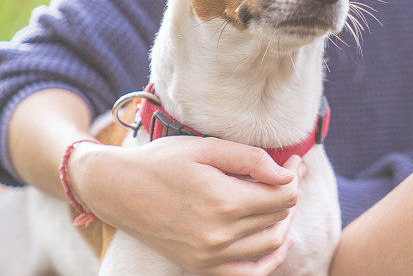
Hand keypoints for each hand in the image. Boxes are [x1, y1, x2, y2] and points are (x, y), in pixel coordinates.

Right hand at [68, 136, 304, 273]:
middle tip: (290, 173)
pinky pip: (247, 273)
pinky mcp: (200, 267)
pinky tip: (280, 242)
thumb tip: (285, 174)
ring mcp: (210, 256)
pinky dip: (269, 260)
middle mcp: (220, 235)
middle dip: (289, 192)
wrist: (117, 189)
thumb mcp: (206, 148)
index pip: (282, 196)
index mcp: (224, 202)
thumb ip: (250, 159)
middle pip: (278, 218)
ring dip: (284, 222)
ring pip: (270, 245)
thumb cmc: (161, 162)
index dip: (294, 176)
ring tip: (282, 200)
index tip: (295, 161)